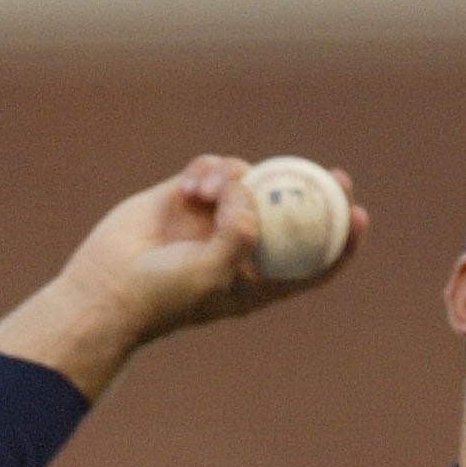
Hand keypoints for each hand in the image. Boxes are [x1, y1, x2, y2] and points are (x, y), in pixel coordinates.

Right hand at [0, 156, 366, 401]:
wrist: (107, 289)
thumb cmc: (162, 297)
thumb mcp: (210, 274)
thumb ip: (238, 235)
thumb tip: (250, 190)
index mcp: (258, 281)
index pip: (312, 262)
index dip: (341, 241)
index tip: (358, 216)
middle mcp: (242, 248)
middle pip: (292, 214)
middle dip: (314, 192)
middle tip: (333, 175)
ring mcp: (215, 220)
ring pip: (249, 182)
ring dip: (238, 176)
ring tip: (208, 190)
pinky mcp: (187, 197)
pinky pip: (213, 169)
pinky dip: (210, 168)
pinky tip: (194, 185)